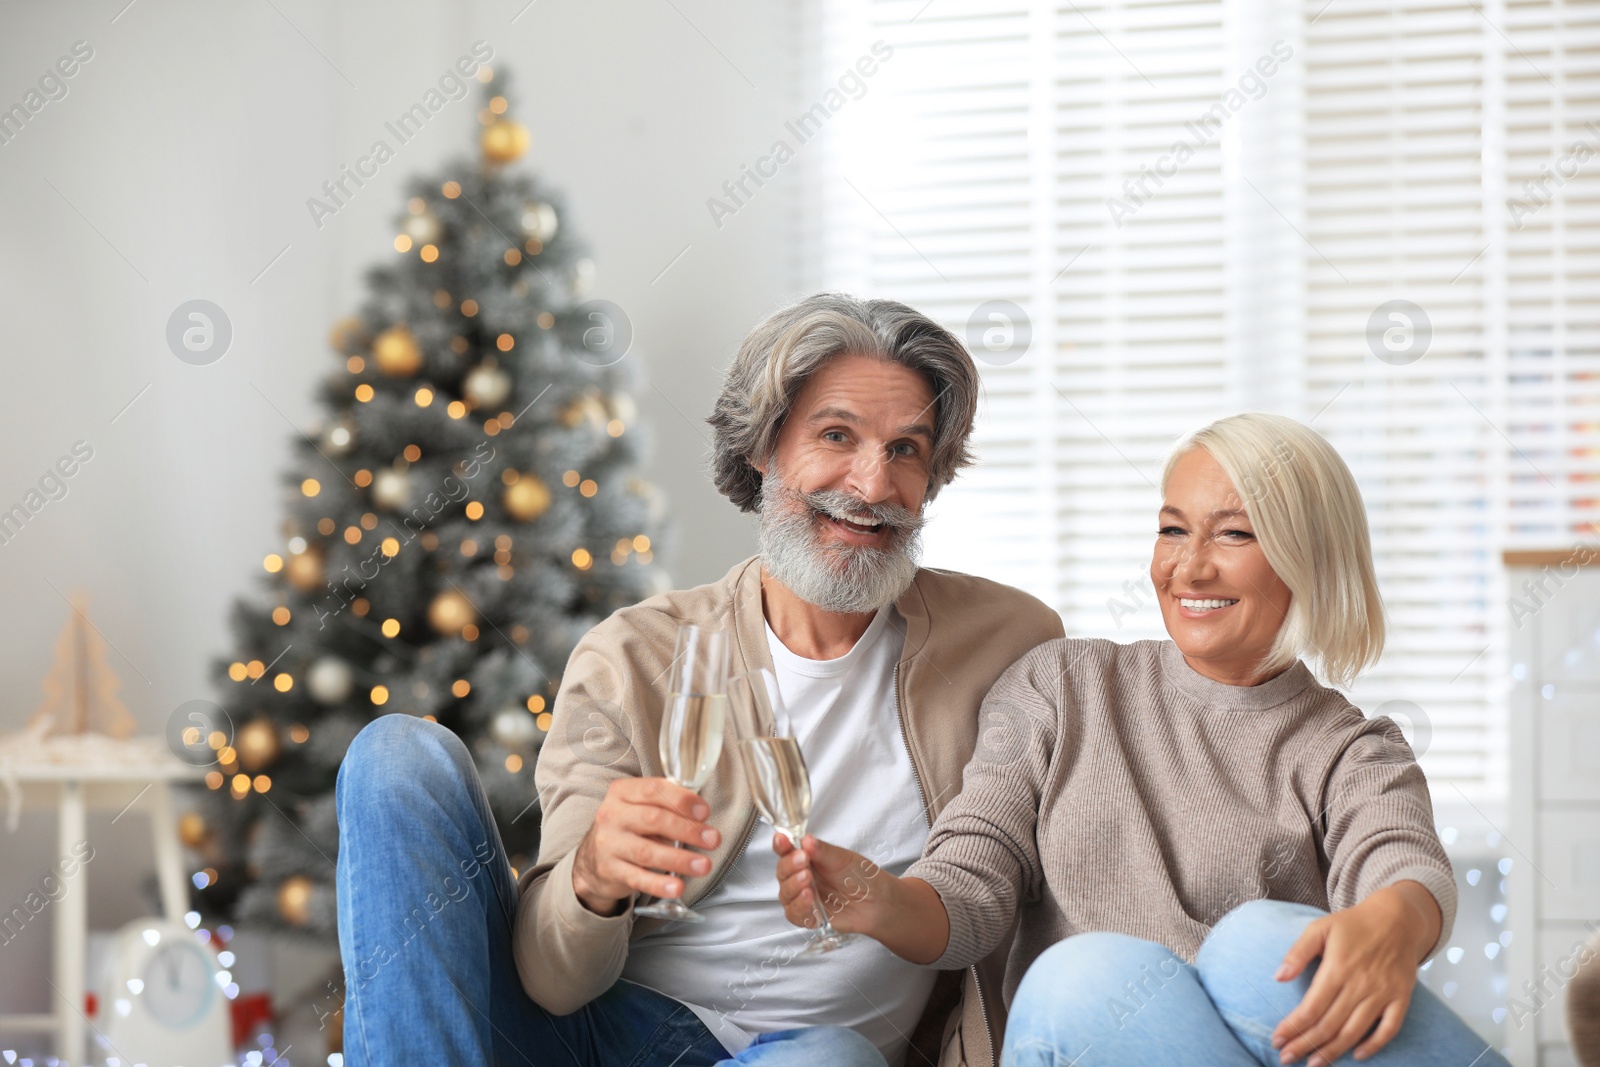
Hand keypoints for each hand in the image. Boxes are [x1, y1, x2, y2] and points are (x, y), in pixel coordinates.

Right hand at [571, 777, 720, 914]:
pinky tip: (677, 887)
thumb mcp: (638, 808)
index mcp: (622, 792)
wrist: (592, 861)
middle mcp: (612, 815)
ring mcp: (609, 844)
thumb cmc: (627, 829)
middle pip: (654, 819)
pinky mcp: (609, 870)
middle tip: (712, 839)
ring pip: (647, 851)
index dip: (682, 800)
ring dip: (680, 859)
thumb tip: (701, 817)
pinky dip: (659, 884)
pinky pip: (638, 878)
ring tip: (703, 865)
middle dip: (688, 830)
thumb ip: (665, 806)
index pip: (653, 789)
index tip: (704, 812)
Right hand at [773, 833, 882, 933]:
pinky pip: (795, 914)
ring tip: (807, 879)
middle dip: (790, 865)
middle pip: (782, 872)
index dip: (781, 844)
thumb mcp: (842, 858)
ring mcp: (802, 898)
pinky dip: (799, 905)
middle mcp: (800, 877)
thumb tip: (806, 840)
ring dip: (793, 886)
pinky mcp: (808, 917)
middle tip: (803, 860)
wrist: (876, 900)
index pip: (786, 850)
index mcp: (805, 858)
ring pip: (785, 894)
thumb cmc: (859, 875)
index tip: (782, 839)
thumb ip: (822, 851)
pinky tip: (808, 897)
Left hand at [1271, 883, 1440, 1064]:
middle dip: (1305, 1045)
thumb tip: (1278, 977)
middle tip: (1286, 1059)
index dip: (1292, 1027)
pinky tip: (1357, 1056)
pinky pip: (1389, 1028)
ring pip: (1355, 1031)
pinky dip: (1374, 1045)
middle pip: (1329, 1024)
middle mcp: (1360, 984)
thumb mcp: (1320, 928)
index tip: (1276, 1040)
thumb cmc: (1353, 924)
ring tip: (1313, 1065)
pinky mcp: (1401, 998)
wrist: (1397, 918)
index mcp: (1338, 968)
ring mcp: (1383, 993)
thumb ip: (1298, 952)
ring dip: (1333, 1051)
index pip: (1311, 1007)